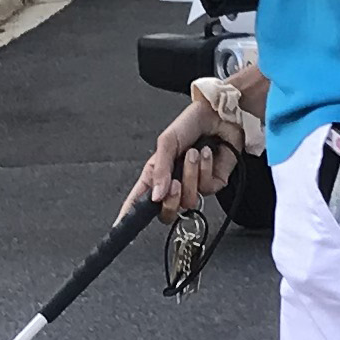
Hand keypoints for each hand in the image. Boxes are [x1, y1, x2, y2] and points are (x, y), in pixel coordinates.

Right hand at [126, 94, 244, 219]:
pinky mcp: (214, 184)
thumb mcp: (166, 142)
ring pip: (189, 201)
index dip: (130, 214)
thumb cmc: (189, 123)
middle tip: (174, 183)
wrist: (219, 114)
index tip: (120, 225)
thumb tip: (155, 196)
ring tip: (193, 154)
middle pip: (167, 212)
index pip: (140, 200)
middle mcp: (174, 184)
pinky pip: (207, 189)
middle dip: (171, 201)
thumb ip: (159, 170)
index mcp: (157, 174)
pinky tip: (208, 153)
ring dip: (191, 174)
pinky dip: (206, 169)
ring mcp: (195, 185)